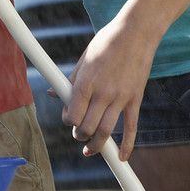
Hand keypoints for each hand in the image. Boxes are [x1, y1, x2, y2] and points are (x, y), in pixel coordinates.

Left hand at [61, 15, 157, 160]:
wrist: (135, 32)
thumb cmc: (106, 42)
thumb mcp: (84, 58)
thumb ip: (70, 79)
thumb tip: (54, 93)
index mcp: (86, 81)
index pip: (73, 115)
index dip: (69, 121)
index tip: (69, 119)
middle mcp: (102, 92)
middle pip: (88, 127)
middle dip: (80, 135)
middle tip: (79, 133)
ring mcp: (121, 97)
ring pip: (106, 132)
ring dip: (97, 145)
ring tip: (90, 149)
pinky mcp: (135, 99)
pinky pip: (131, 128)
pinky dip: (126, 146)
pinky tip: (121, 158)